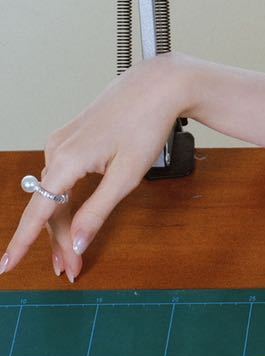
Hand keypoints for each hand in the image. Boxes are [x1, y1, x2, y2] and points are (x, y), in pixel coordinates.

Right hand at [1, 53, 191, 283]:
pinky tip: (70, 217)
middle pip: (49, 207)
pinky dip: (65, 201)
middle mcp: (56, 150)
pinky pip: (61, 177)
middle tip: (71, 269)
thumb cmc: (146, 125)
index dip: (22, 243)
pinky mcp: (70, 138)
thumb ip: (97, 212)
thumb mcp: (126, 177)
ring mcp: (61, 142)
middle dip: (58, 241)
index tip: (7, 266)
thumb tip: (75, 242)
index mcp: (66, 161)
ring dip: (61, 223)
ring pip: (55, 193)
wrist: (158, 85)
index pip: (37, 212)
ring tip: (72, 253)